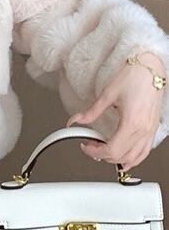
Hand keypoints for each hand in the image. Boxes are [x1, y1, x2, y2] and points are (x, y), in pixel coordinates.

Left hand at [66, 52, 165, 171]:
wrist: (150, 69)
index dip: (95, 152)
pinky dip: (133, 157)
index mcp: (132, 123)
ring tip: (104, 153)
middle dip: (103, 155)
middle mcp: (143, 130)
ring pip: (136, 158)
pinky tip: (124, 156)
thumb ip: (91, 111)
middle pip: (122, 156)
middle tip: (91, 146)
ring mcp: (150, 131)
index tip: (86, 146)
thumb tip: (76, 120)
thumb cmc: (133, 78)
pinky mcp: (153, 128)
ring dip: (119, 160)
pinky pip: (145, 151)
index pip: (112, 150)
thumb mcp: (107, 94)